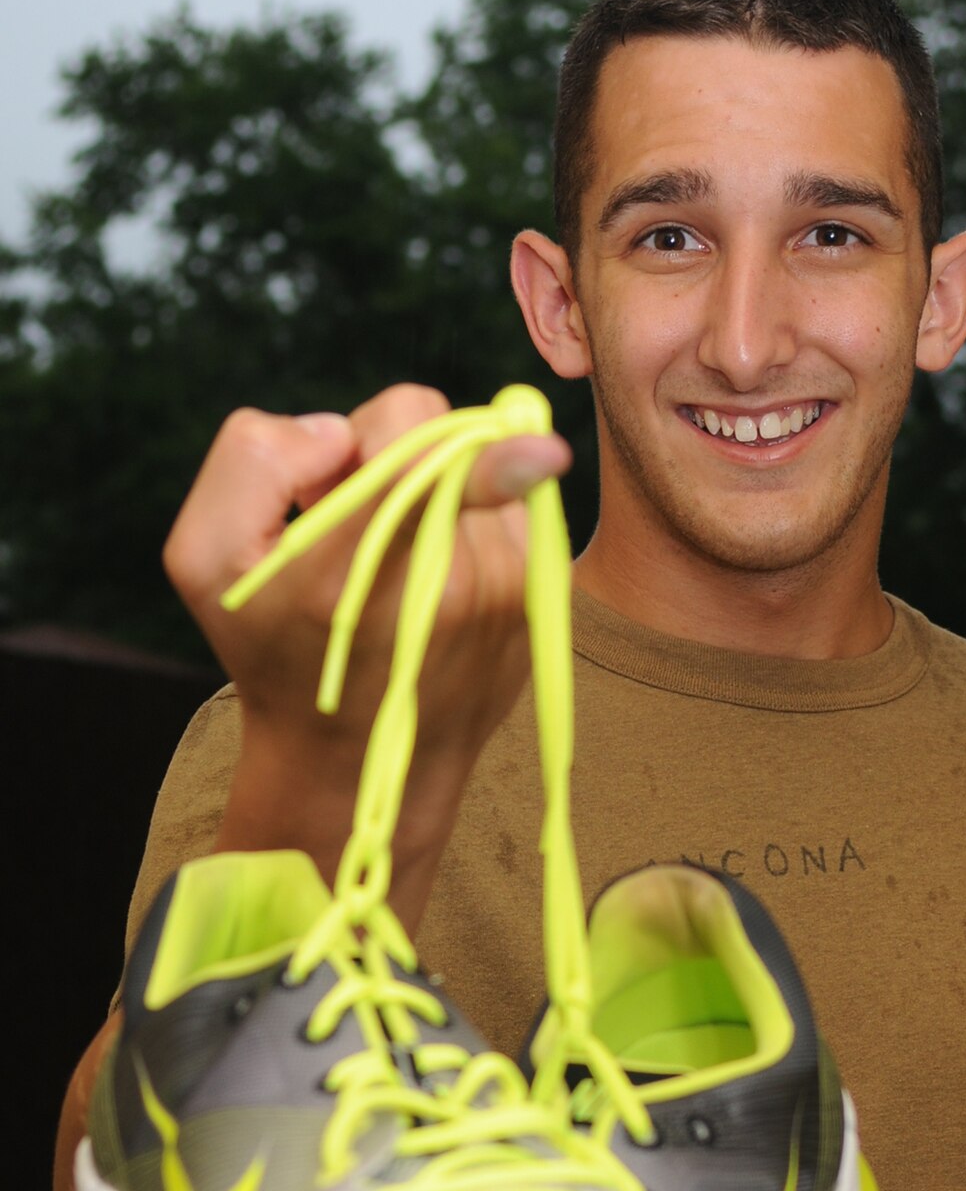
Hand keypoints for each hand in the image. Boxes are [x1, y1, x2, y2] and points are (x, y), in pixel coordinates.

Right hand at [163, 384, 571, 910]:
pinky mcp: (534, 606)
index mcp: (356, 562)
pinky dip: (475, 526)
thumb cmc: (272, 651)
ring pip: (489, 469)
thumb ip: (254, 458)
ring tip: (393, 560)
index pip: (413, 427)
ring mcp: (502, 595)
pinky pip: (515, 515)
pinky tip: (432, 577)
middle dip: (400, 457)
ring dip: (442, 493)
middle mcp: (446, 578)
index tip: (367, 476)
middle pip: (452, 436)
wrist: (352, 763)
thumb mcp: (205, 557)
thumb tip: (341, 430)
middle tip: (360, 523)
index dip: (383, 431)